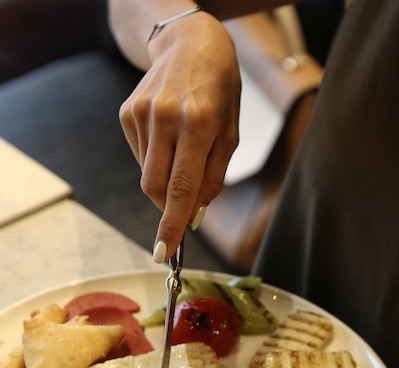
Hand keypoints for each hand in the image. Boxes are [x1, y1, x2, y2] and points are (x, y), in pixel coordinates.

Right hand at [119, 11, 240, 260]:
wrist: (190, 44)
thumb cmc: (219, 91)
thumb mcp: (230, 134)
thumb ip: (213, 176)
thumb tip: (194, 214)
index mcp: (200, 123)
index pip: (182, 186)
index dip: (172, 223)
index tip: (163, 252)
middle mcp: (166, 117)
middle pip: (156, 187)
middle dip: (168, 207)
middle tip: (183, 207)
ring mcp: (142, 113)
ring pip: (146, 174)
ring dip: (165, 179)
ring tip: (182, 149)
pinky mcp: (127, 113)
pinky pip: (139, 156)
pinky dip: (155, 160)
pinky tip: (168, 137)